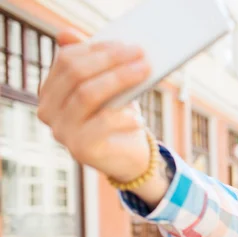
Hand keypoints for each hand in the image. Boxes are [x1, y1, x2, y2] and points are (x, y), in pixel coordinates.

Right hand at [37, 29, 152, 182]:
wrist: (128, 157)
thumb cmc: (117, 116)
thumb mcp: (107, 86)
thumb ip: (93, 62)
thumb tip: (67, 34)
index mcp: (50, 91)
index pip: (66, 60)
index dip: (97, 49)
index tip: (126, 44)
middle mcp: (49, 111)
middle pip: (76, 74)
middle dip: (112, 61)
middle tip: (140, 54)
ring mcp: (62, 131)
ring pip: (88, 94)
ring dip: (120, 79)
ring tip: (144, 73)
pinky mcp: (80, 149)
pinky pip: (103, 123)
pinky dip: (125, 116)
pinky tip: (138, 116)